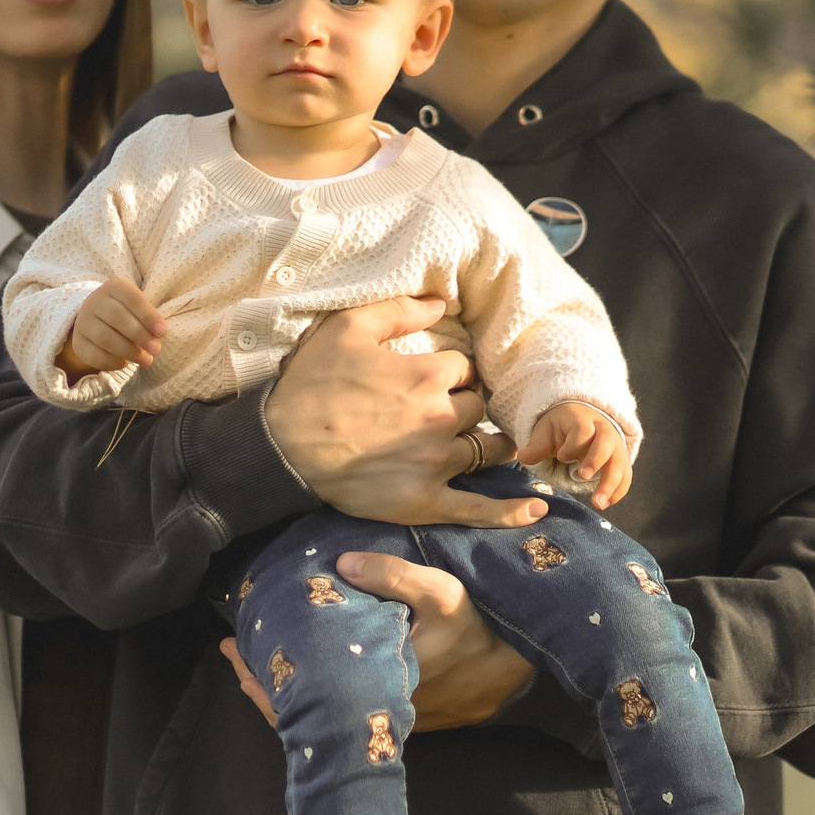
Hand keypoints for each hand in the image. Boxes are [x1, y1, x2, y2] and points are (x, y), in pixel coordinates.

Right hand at [60, 277, 166, 377]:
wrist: (96, 322)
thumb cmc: (127, 314)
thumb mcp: (138, 309)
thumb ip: (149, 319)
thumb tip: (159, 333)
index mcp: (114, 288)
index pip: (132, 298)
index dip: (148, 316)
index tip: (163, 332)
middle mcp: (95, 301)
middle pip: (117, 317)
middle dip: (139, 335)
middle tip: (156, 349)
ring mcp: (83, 322)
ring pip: (105, 337)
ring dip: (129, 351)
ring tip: (145, 360)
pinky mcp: (78, 343)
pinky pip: (95, 355)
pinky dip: (113, 362)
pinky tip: (125, 363)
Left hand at [217, 552, 530, 733]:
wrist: (527, 666)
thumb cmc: (482, 627)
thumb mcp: (444, 593)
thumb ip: (395, 577)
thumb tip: (342, 566)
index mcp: (374, 686)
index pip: (303, 700)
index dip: (262, 681)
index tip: (232, 652)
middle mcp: (376, 713)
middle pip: (305, 711)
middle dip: (267, 683)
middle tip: (232, 652)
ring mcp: (389, 720)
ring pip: (325, 712)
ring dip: (292, 688)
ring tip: (258, 656)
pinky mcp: (404, 718)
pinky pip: (350, 708)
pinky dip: (323, 689)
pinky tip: (310, 664)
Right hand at [262, 296, 543, 530]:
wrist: (279, 447)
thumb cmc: (309, 385)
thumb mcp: (346, 328)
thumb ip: (399, 309)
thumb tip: (442, 302)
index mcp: (427, 375)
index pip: (464, 368)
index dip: (450, 371)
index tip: (429, 377)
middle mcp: (440, 419)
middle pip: (477, 407)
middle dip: (465, 405)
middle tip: (439, 409)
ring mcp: (436, 464)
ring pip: (485, 449)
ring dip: (486, 443)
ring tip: (479, 442)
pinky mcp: (425, 501)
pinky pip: (478, 509)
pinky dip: (509, 512)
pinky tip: (535, 512)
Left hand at [513, 402, 632, 509]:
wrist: (582, 420)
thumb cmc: (560, 429)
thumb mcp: (545, 432)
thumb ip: (537, 446)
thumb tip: (522, 457)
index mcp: (583, 420)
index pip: (583, 431)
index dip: (573, 445)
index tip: (561, 456)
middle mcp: (604, 431)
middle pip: (606, 444)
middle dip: (595, 461)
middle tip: (582, 478)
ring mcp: (615, 446)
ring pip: (619, 463)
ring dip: (611, 484)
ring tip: (599, 504)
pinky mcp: (621, 461)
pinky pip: (625, 476)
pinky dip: (618, 491)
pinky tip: (606, 504)